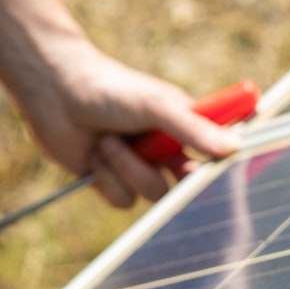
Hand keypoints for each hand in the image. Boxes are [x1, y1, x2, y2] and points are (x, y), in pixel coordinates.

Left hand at [14, 38, 240, 208]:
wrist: (54, 92)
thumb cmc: (110, 88)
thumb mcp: (156, 106)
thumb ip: (193, 128)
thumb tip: (235, 147)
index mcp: (183, 126)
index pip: (216, 152)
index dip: (222, 167)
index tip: (226, 174)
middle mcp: (164, 148)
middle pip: (188, 184)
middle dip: (174, 178)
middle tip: (167, 171)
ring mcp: (137, 165)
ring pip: (152, 193)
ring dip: (127, 169)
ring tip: (107, 141)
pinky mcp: (109, 180)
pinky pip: (123, 200)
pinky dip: (107, 178)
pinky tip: (93, 154)